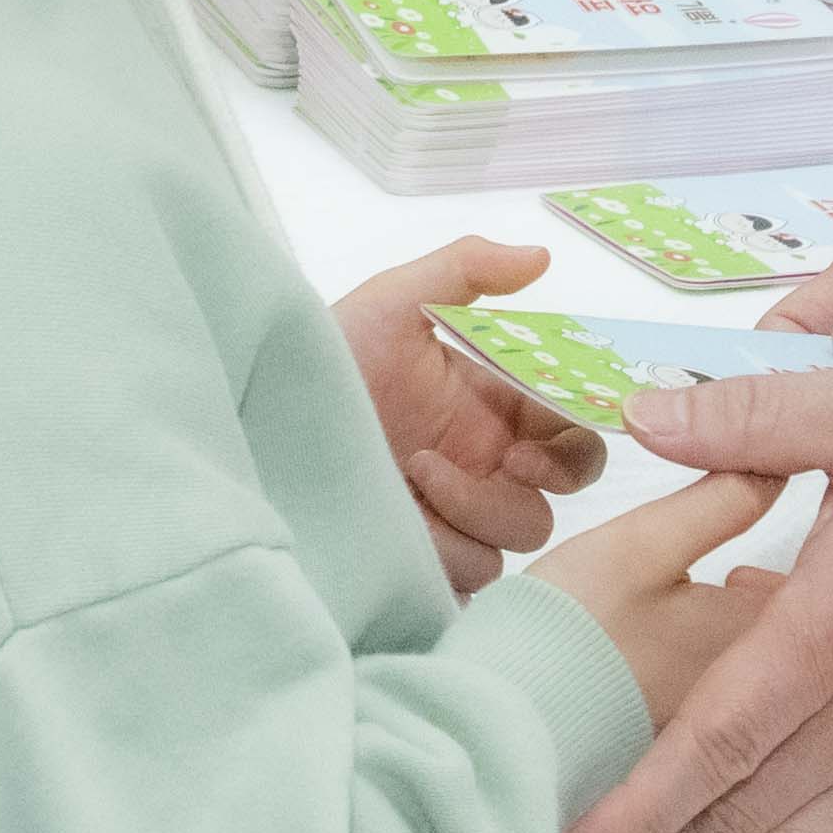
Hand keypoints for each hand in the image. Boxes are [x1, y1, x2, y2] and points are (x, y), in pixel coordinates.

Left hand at [336, 238, 608, 594]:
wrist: (258, 426)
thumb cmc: (324, 362)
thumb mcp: (391, 303)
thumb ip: (465, 271)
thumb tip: (540, 256)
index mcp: (490, 409)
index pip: (570, 434)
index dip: (574, 445)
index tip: (539, 440)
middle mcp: (480, 466)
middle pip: (554, 495)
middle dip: (539, 481)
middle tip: (504, 463)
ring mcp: (453, 518)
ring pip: (514, 539)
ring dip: (475, 509)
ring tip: (415, 471)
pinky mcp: (423, 561)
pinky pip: (469, 576)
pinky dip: (445, 551)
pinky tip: (401, 520)